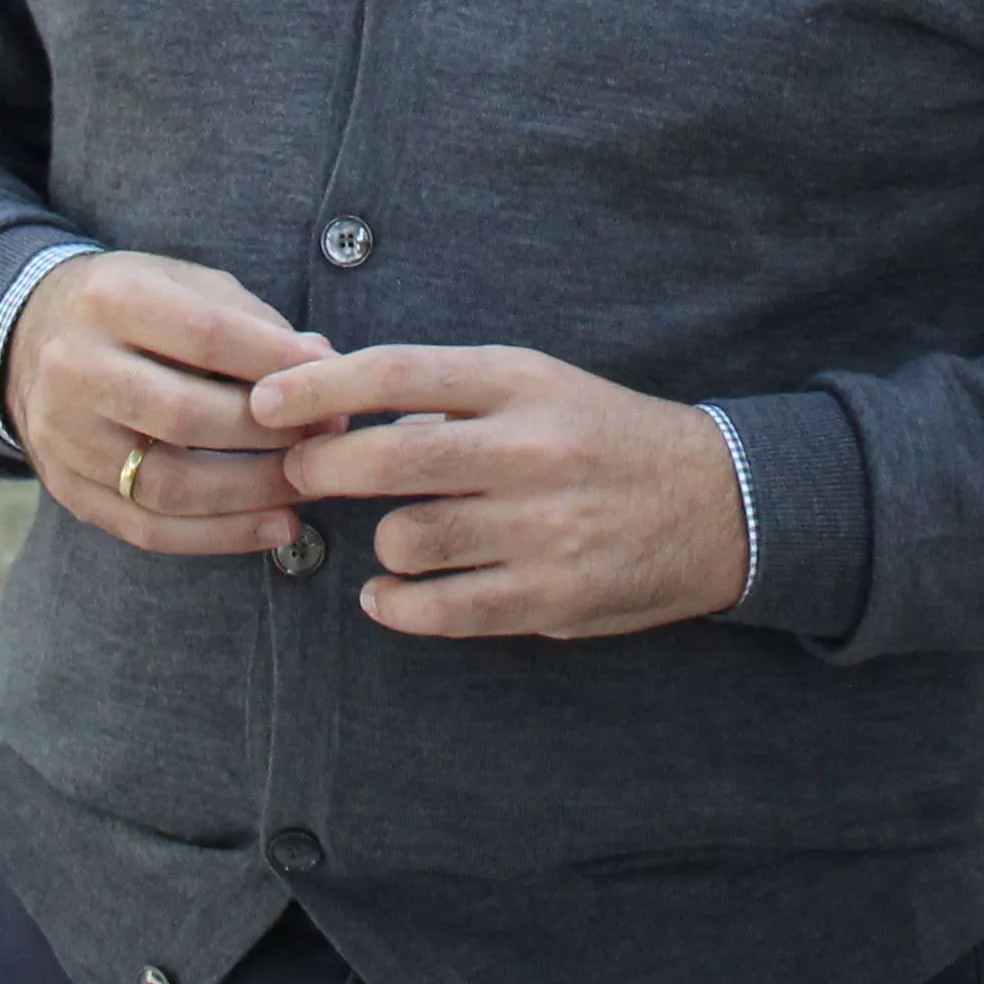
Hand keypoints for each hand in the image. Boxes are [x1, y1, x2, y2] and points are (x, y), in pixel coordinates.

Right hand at [8, 252, 338, 559]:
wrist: (27, 334)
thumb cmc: (132, 305)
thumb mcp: (182, 282)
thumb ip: (250, 321)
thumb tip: (322, 366)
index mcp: (109, 300)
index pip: (205, 336)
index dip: (276, 363)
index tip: (334, 379)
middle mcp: (75, 369)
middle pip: (185, 416)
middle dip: (270, 435)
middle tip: (329, 438)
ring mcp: (63, 436)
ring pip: (167, 484)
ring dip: (252, 494)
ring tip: (309, 488)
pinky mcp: (66, 488)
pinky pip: (147, 528)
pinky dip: (217, 537)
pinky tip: (271, 528)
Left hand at [253, 343, 754, 639]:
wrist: (718, 503)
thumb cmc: (603, 435)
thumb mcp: (537, 383)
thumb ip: (449, 393)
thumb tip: (339, 405)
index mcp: (519, 382)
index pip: (397, 373)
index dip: (317, 386)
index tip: (265, 401)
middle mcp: (527, 450)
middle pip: (386, 460)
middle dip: (322, 466)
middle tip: (303, 472)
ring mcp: (539, 528)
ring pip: (403, 539)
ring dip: (381, 541)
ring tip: (398, 535)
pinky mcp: (548, 597)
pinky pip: (438, 609)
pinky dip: (396, 604)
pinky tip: (389, 594)